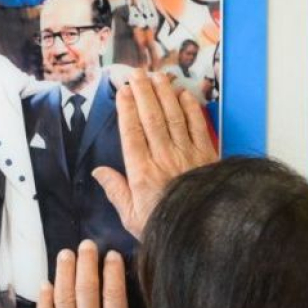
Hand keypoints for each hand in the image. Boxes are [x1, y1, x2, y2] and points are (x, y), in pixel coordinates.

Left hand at [36, 241, 156, 307]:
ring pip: (64, 296)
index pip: (113, 294)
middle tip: (87, 245)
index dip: (112, 271)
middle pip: (86, 288)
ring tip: (66, 254)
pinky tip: (46, 284)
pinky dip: (45, 297)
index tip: (112, 255)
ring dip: (64, 272)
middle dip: (86, 262)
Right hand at [93, 69, 217, 238]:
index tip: (123, 91)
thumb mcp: (132, 217)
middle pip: (152, 118)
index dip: (127, 109)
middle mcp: (164, 158)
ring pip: (174, 117)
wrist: (204, 234)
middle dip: (143, 92)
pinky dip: (191, 108)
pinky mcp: (208, 156)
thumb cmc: (165, 227)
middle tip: (136, 73)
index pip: (132, 133)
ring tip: (157, 76)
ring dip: (165, 94)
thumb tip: (99, 172)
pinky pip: (198, 126)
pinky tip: (184, 95)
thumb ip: (116, 191)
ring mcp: (188, 155)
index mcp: (142, 173)